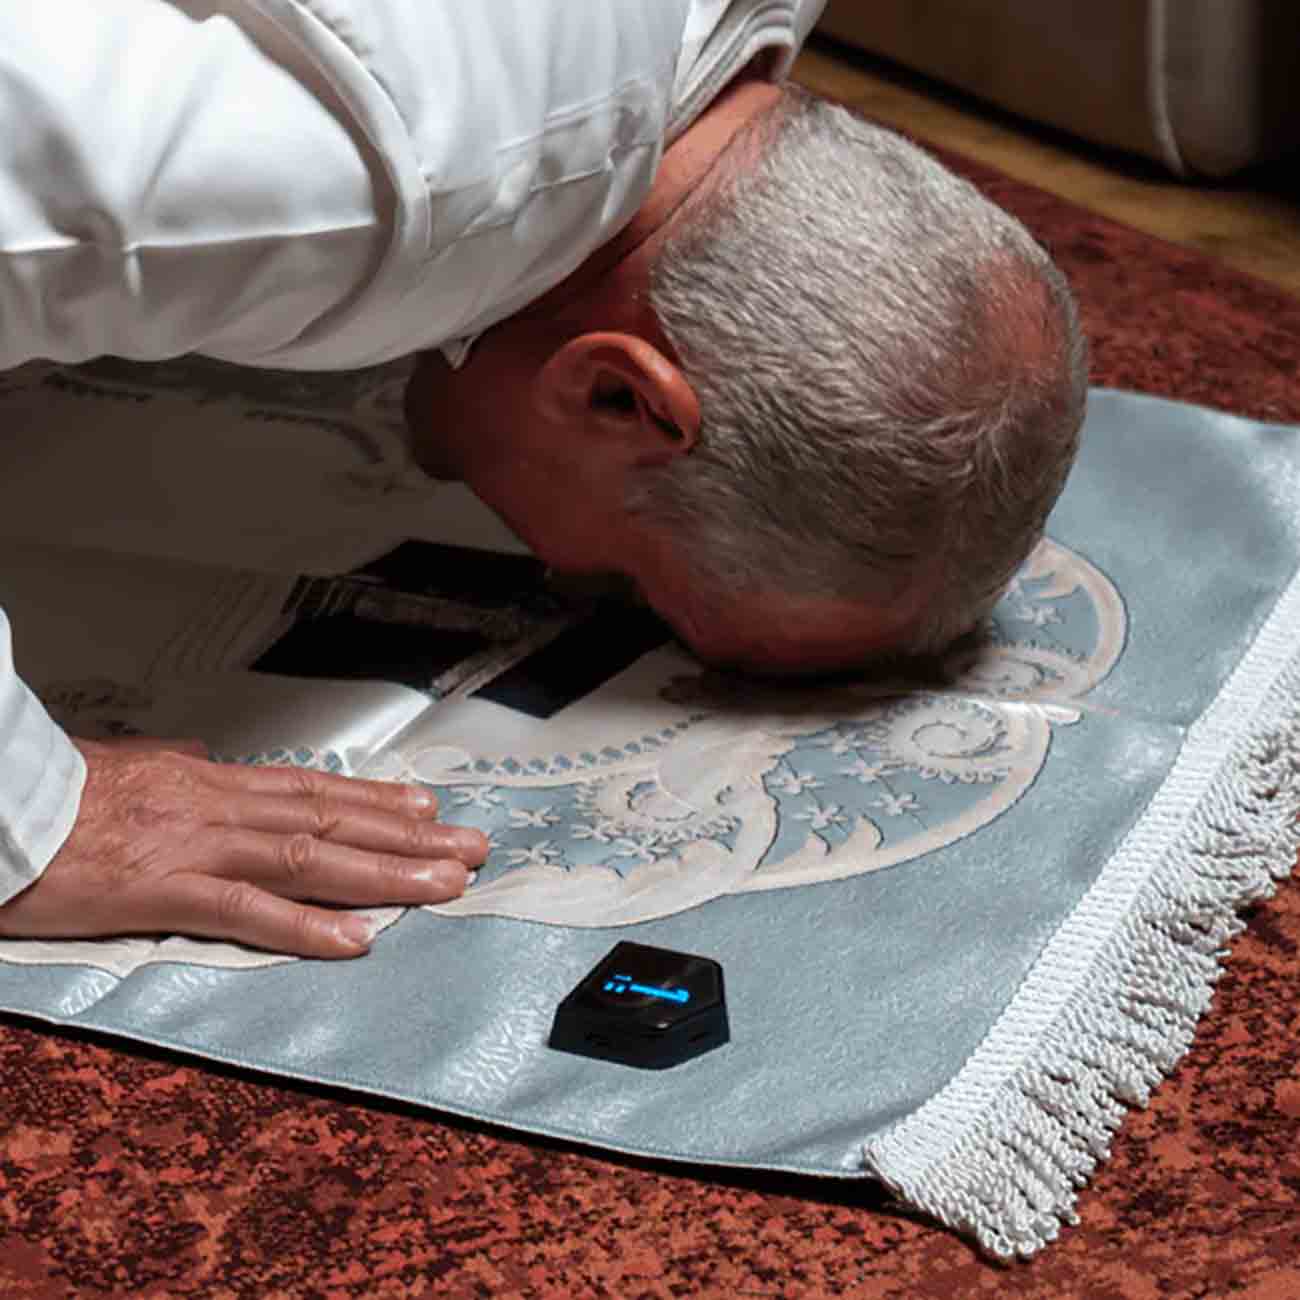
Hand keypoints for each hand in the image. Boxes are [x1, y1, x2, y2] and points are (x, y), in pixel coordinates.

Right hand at [0, 737, 488, 958]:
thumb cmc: (54, 791)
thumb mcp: (127, 767)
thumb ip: (177, 769)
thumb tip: (206, 762)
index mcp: (209, 782)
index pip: (311, 790)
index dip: (375, 799)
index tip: (427, 807)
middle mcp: (217, 807)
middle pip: (330, 819)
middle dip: (407, 836)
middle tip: (471, 847)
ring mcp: (195, 847)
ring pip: (310, 857)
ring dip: (384, 872)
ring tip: (445, 883)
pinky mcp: (162, 890)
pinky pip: (247, 910)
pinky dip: (307, 925)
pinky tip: (358, 938)